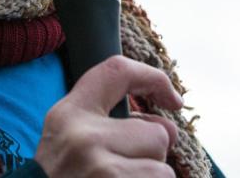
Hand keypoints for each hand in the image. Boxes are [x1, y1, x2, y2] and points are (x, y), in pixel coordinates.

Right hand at [34, 55, 181, 176]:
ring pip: (163, 170)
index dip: (154, 79)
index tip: (173, 99)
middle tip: (121, 173)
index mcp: (69, 115)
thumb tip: (168, 129)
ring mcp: (101, 171)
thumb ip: (108, 124)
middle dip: (151, 156)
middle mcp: (83, 139)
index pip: (117, 71)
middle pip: (156, 133)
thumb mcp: (67, 141)